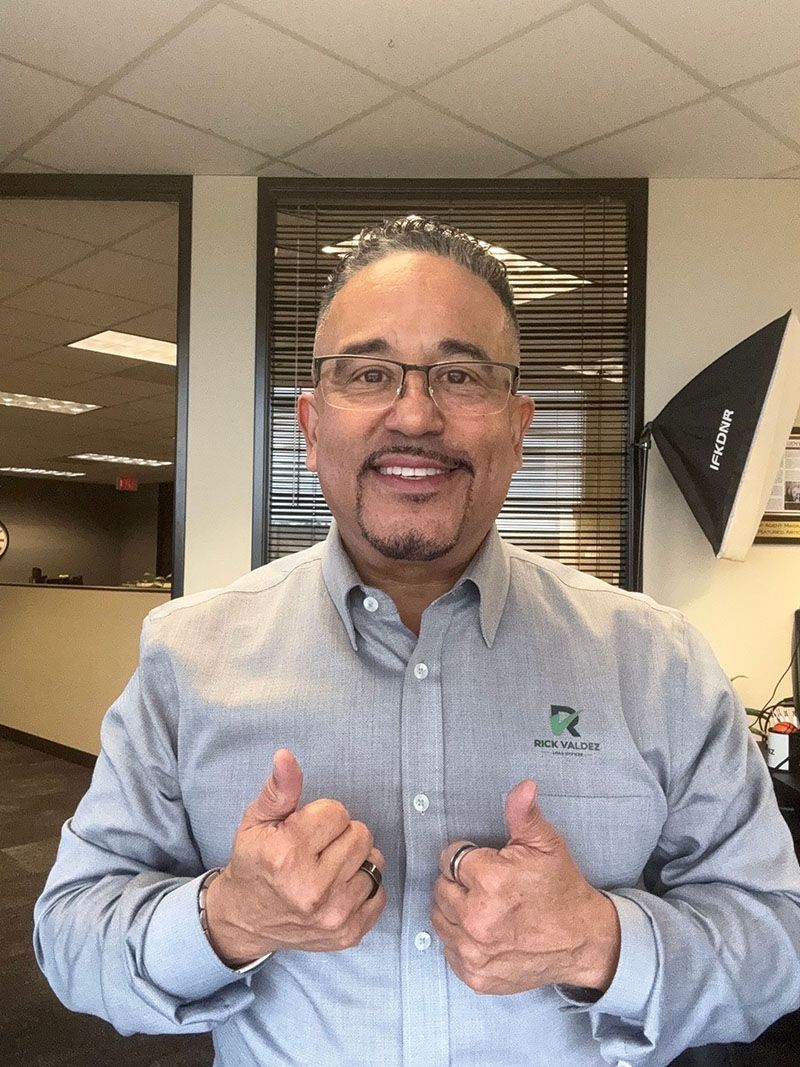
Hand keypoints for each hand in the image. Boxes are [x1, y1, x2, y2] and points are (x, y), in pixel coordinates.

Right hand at [205, 749, 385, 966]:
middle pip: (360, 835)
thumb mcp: (257, 822)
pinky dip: (364, 886)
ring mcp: (333, 914)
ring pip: (374, 862)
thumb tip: (286, 756)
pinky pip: (380, 892)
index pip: (337, 813)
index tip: (304, 830)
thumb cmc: (255, 863)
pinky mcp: (348, 933)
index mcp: (288, 855)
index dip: (321, 817)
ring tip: (329, 868)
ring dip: (355, 860)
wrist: (245, 920)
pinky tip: (339, 888)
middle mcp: (312, 888)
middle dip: (340, 835)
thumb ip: (279, 789)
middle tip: (317, 849)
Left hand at [431, 780, 619, 994]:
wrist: (583, 941)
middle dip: (460, 883)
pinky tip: (484, 931)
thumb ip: (523, 814)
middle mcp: (477, 920)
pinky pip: (448, 948)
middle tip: (489, 886)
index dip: (468, 857)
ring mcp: (474, 952)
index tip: (487, 864)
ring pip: (439, 917)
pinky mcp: (475, 975)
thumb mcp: (546, 844)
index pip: (450, 858)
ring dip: (456, 910)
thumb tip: (523, 787)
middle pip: (441, 887)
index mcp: (491, 882)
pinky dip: (460, 939)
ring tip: (486, 907)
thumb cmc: (561, 890)